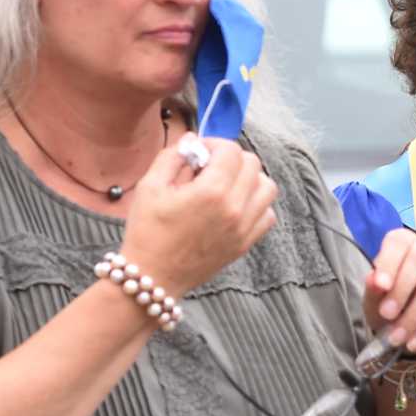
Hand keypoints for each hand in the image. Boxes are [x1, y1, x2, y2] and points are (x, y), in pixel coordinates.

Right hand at [121, 136, 276, 296]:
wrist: (152, 276)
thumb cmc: (147, 230)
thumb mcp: (149, 186)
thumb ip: (173, 156)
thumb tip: (193, 139)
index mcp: (211, 192)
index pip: (231, 151)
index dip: (214, 144)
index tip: (199, 152)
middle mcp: (235, 209)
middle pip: (253, 164)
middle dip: (232, 158)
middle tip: (210, 167)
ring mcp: (244, 228)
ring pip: (268, 188)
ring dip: (250, 179)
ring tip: (226, 184)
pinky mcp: (245, 243)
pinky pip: (267, 215)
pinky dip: (257, 204)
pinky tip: (234, 205)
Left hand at [364, 229, 415, 354]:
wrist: (409, 327)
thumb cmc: (388, 305)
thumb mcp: (374, 299)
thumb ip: (373, 288)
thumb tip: (375, 281)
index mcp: (404, 242)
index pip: (398, 242)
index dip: (389, 262)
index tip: (380, 286)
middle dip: (403, 288)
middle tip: (387, 314)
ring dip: (415, 314)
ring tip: (397, 337)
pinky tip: (415, 342)